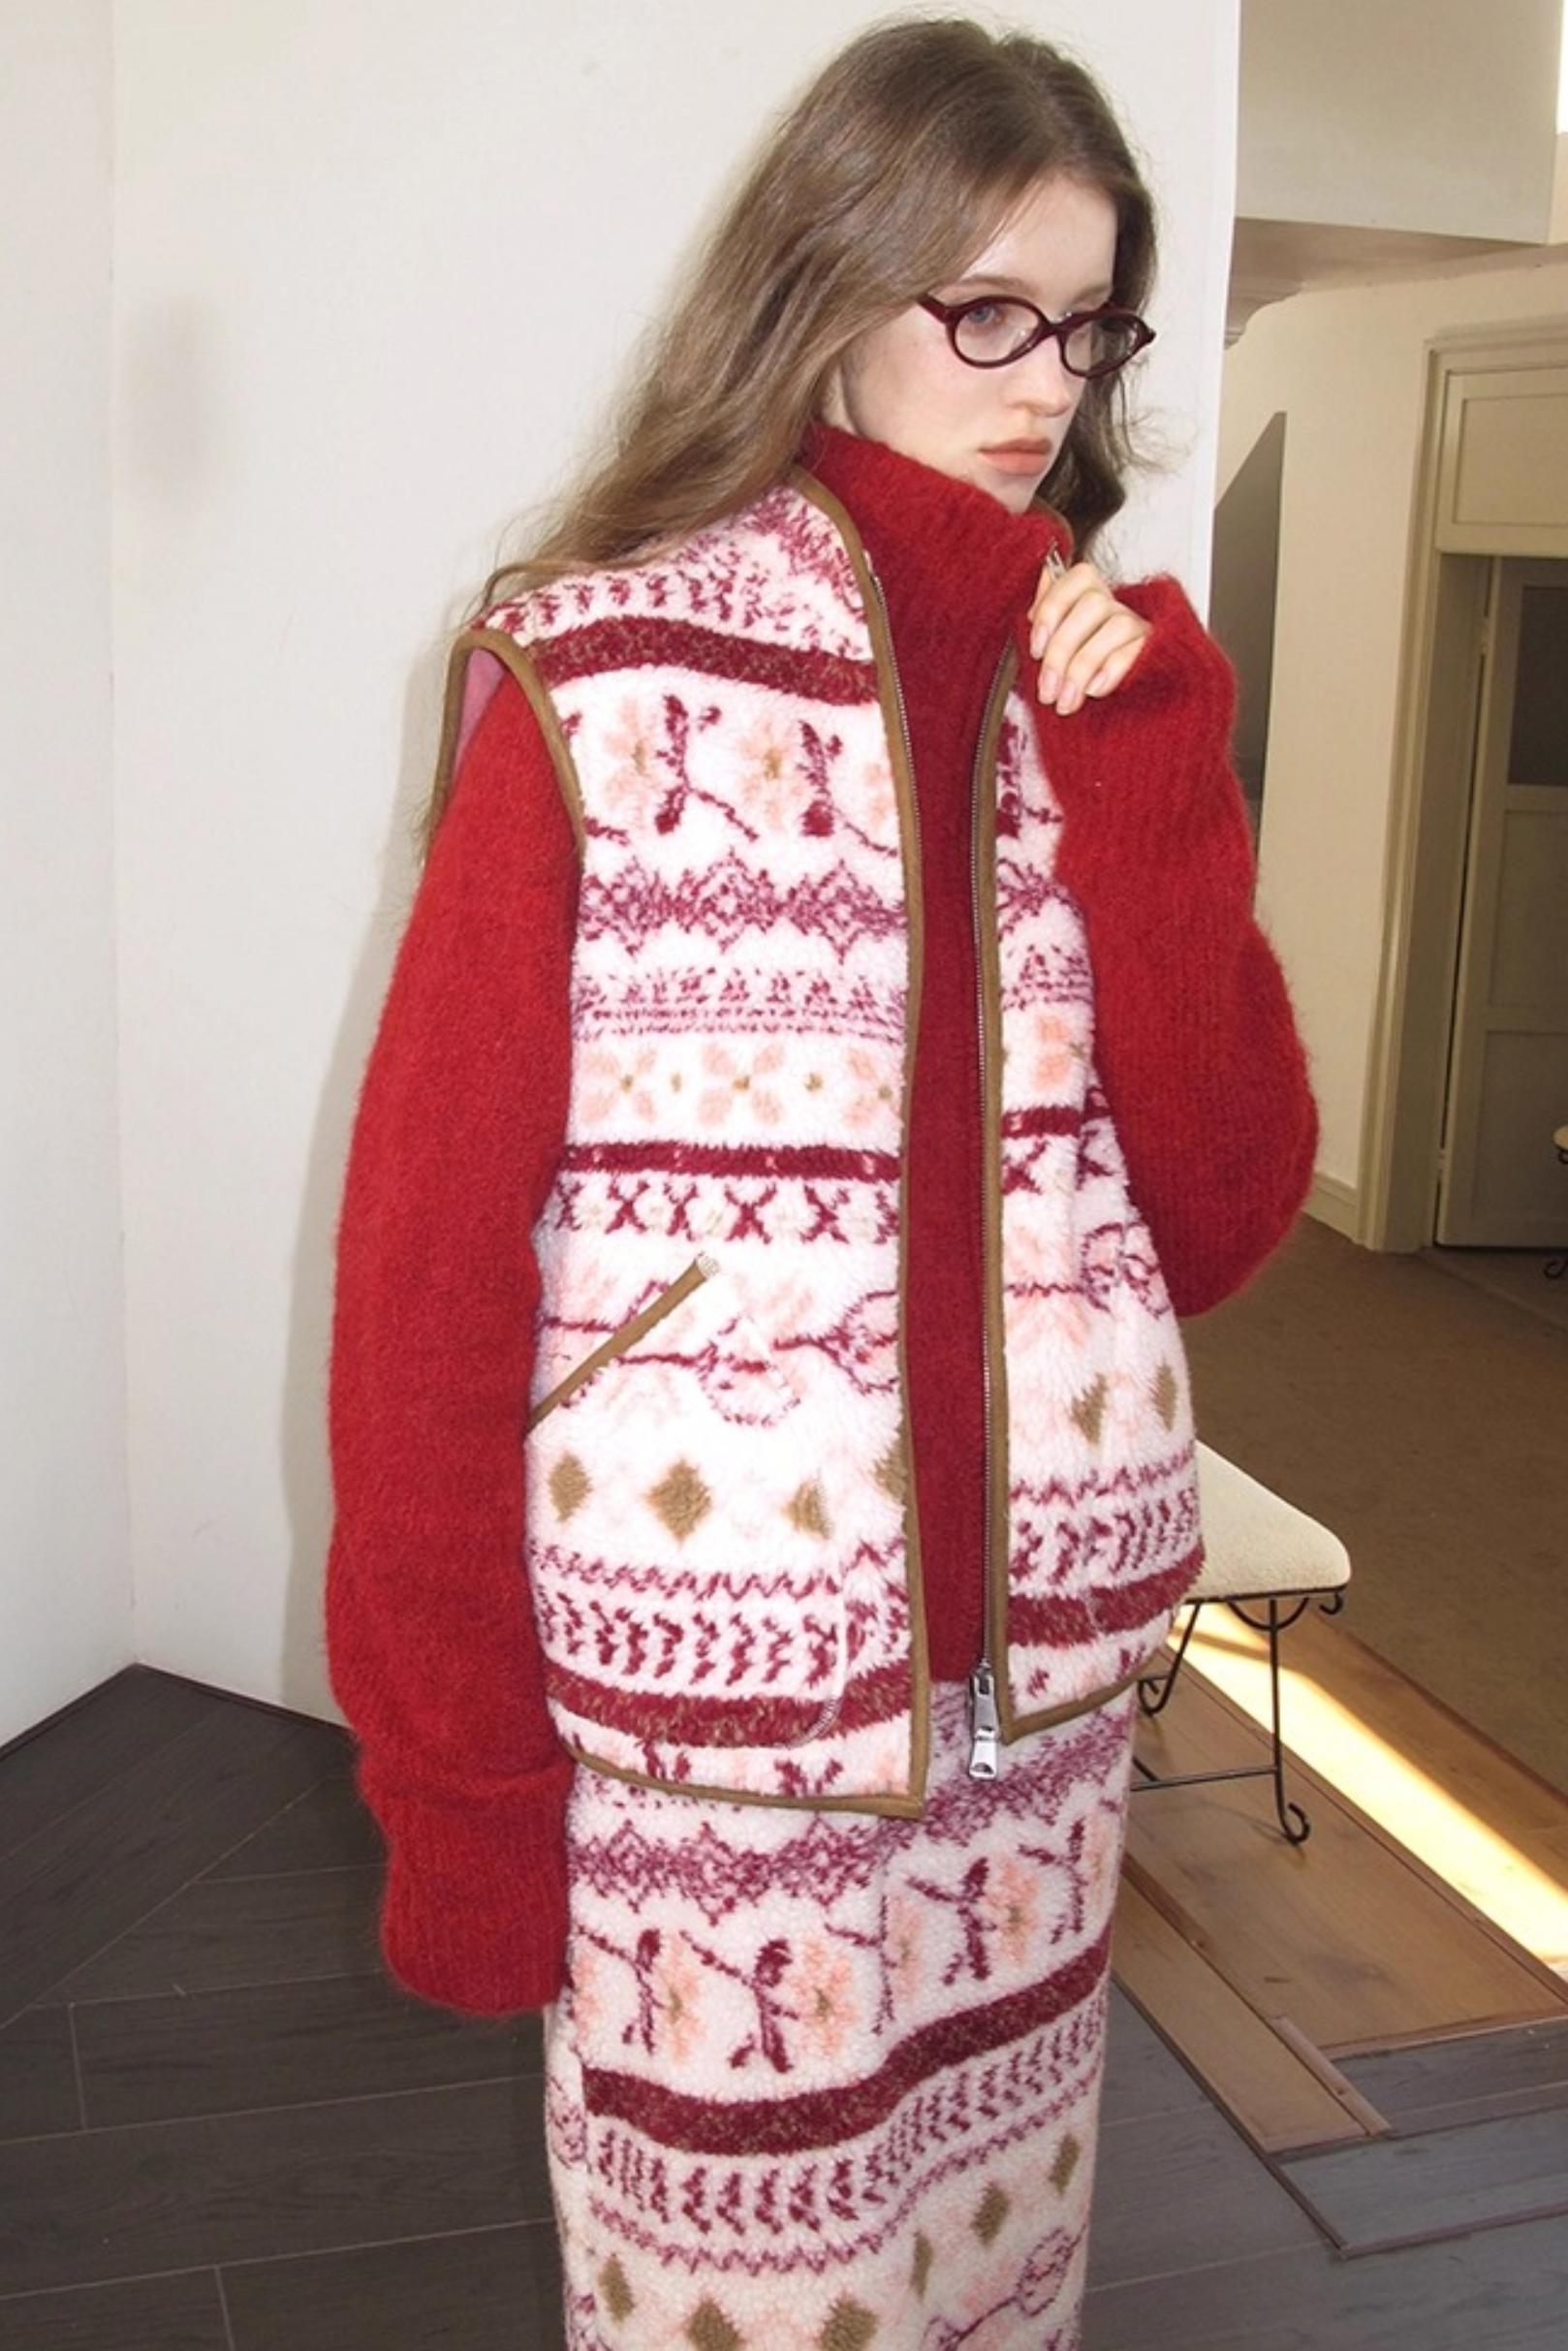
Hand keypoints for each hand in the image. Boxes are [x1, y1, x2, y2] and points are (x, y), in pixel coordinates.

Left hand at [1028, 557, 1151, 715]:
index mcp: (1091, 596)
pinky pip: (1136, 650)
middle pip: (1093, 604)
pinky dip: (1111, 670)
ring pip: (1116, 625)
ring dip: (1083, 667)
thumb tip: (1034, 605)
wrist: (1126, 711)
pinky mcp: (1155, 650)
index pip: (1078, 577)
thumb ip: (1046, 620)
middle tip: (1047, 689)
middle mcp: (1117, 606)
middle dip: (1062, 650)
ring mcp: (1138, 626)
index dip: (1053, 607)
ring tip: (1067, 701)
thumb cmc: (1081, 674)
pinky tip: (1094, 691)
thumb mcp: (1057, 646)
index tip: (1036, 648)